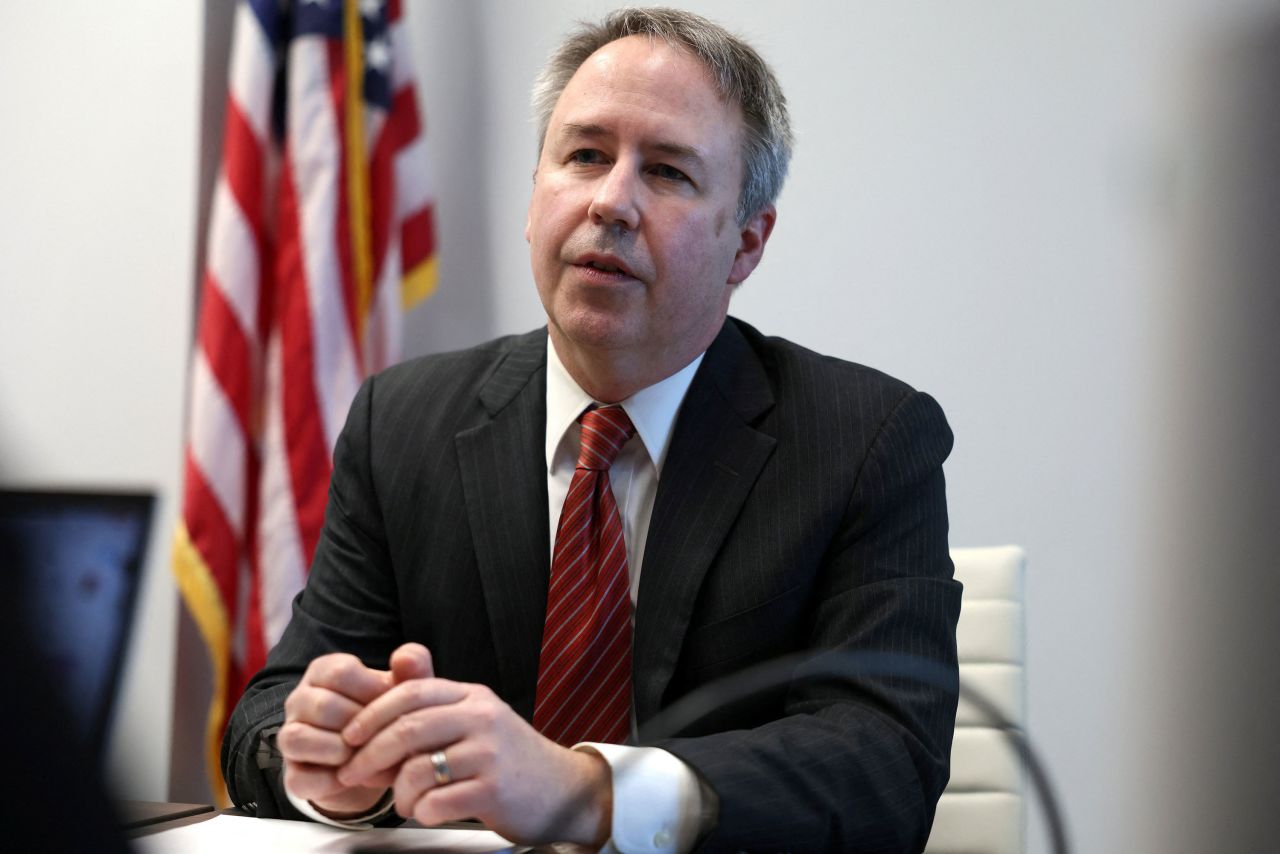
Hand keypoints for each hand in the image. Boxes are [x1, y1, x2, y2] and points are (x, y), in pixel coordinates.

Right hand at [277, 644, 433, 816]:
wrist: (378, 763)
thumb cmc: (389, 716)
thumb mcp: (406, 691)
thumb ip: (413, 669)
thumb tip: (405, 657)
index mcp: (324, 671)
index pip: (341, 672)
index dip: (373, 692)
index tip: (393, 707)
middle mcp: (300, 700)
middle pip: (322, 706)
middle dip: (361, 726)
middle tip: (383, 737)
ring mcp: (289, 736)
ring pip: (298, 738)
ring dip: (340, 751)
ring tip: (366, 756)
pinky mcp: (293, 775)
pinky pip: (301, 777)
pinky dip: (332, 781)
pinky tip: (353, 777)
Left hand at [338, 677, 611, 844]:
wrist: (562, 790)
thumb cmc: (508, 760)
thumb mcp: (473, 723)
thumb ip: (429, 714)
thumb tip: (368, 723)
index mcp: (472, 697)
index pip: (410, 692)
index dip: (371, 714)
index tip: (349, 738)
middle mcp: (482, 718)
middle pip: (407, 728)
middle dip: (368, 755)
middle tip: (351, 774)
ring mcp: (490, 754)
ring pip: (417, 769)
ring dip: (398, 793)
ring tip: (404, 802)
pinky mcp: (494, 790)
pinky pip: (436, 802)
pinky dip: (421, 812)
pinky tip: (428, 812)